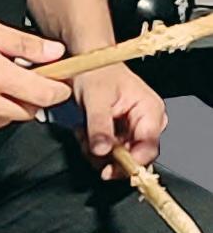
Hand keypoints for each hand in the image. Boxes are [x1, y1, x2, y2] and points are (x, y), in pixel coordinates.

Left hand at [72, 63, 168, 180]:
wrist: (87, 63)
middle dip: (109, 157)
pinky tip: (85, 134)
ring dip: (98, 152)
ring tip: (83, 134)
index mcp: (150, 110)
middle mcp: (148, 122)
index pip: (149, 147)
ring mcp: (136, 129)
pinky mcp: (123, 133)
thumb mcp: (95, 98)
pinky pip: (112, 152)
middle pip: (136, 156)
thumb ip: (99, 125)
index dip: (131, 162)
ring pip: (122, 157)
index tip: (109, 169)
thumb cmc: (96, 72)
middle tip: (88, 145)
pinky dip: (96, 147)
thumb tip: (102, 151)